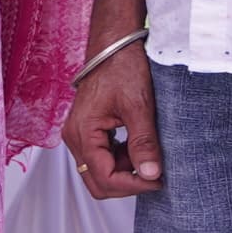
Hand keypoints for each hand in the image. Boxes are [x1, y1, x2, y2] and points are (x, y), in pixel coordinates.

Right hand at [63, 38, 161, 198]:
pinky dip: (121, 160)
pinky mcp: (87, 131)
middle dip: (126, 184)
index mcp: (83, 132)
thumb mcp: (138, 106)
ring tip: (149, 156)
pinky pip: (101, 158)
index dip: (132, 185)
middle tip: (154, 175)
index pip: (103, 177)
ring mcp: (79, 134)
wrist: (114, 46)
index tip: (157, 180)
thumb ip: (143, 143)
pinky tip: (138, 147)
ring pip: (98, 172)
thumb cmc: (122, 67)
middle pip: (96, 181)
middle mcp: (74, 137)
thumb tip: (151, 173)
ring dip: (125, 172)